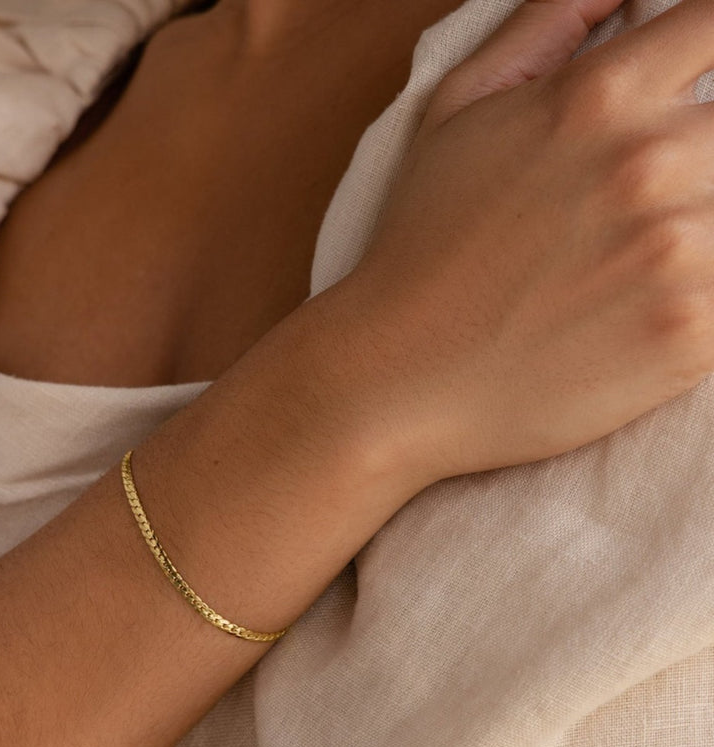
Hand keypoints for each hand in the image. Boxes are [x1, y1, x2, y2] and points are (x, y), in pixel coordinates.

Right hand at [326, 0, 713, 480]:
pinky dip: (698, 300)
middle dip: (697, 159)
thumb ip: (544, 26)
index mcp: (599, 99)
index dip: (710, 53)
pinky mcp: (691, 335)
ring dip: (699, 233)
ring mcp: (679, 254)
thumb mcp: (456, 113)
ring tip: (631, 265)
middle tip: (639, 204)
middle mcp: (649, 165)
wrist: (394, 381)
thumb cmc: (420, 251)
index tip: (687, 96)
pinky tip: (641, 311)